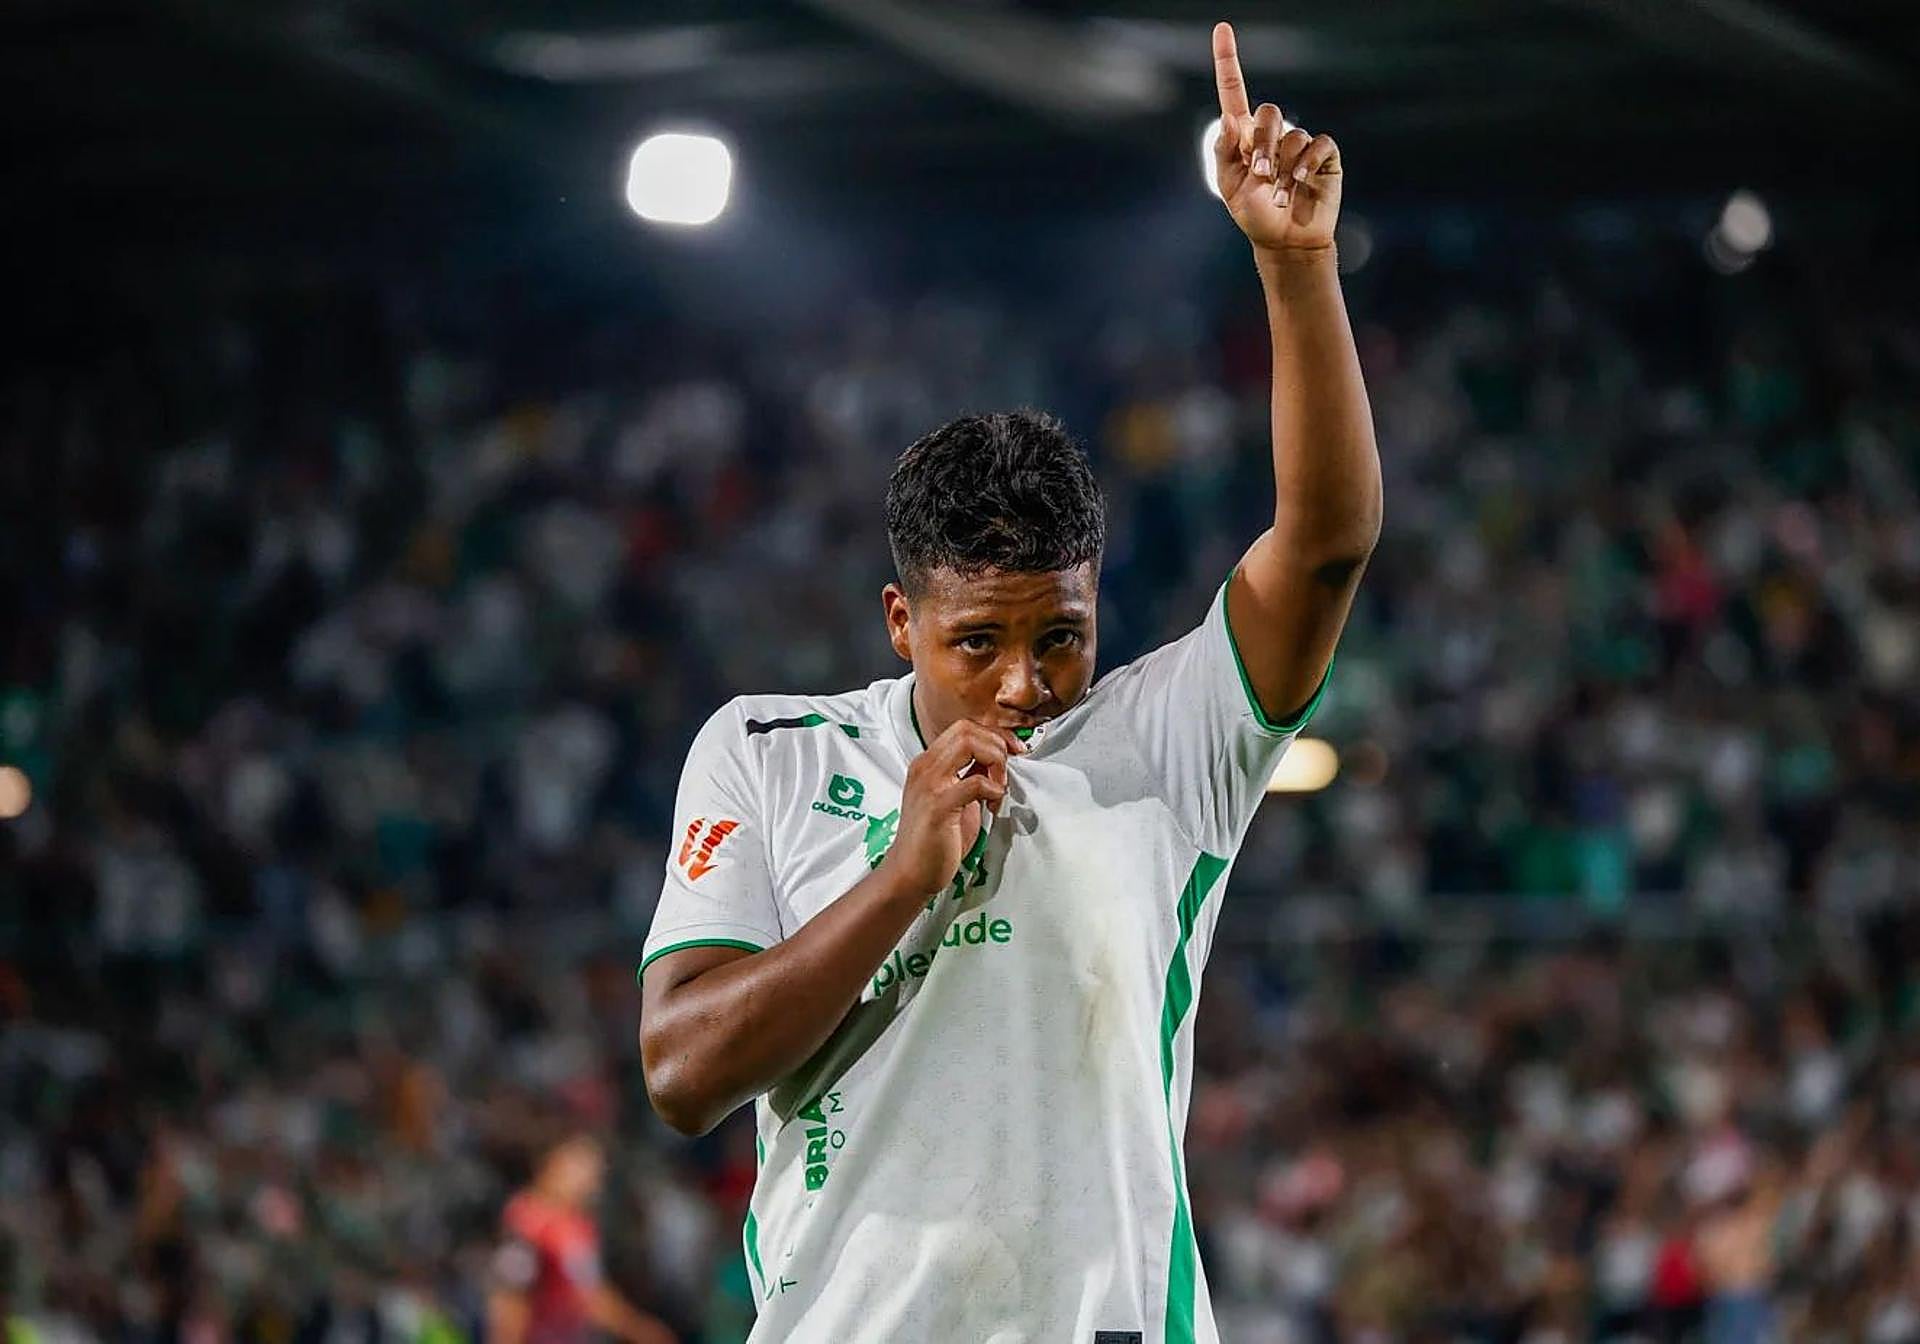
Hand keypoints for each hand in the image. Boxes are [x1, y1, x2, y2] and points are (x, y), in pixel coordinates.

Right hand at [879, 720, 1023, 901]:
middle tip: (1005, 774)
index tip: (1011, 753)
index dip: (993, 736)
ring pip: (969, 744)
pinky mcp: (938, 806)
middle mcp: (925, 767)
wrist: (910, 872)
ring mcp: (929, 784)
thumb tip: (994, 761)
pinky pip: (975, 783)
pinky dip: (993, 790)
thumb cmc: (933, 839)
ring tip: (998, 788)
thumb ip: (970, 775)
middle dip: (997, 746)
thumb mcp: (954, 798)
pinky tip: (992, 805)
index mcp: (928, 763)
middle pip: (967, 729)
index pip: (963, 728)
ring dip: (995, 763)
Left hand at [1211, 21, 1341, 255]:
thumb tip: (1231, 118)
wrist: (1284, 242)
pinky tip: (1301, 184)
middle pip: (1268, 113)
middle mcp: (1273, 134)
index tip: (1222, 29)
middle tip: (1262, 175)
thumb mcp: (1230, 187)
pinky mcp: (1324, 156)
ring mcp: (1300, 144)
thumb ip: (1225, 153)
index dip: (1228, 61)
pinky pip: (1317, 145)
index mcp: (1244, 138)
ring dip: (1283, 170)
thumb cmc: (1255, 215)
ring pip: (1292, 136)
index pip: (1234, 92)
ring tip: (1281, 196)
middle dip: (1262, 145)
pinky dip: (1307, 165)